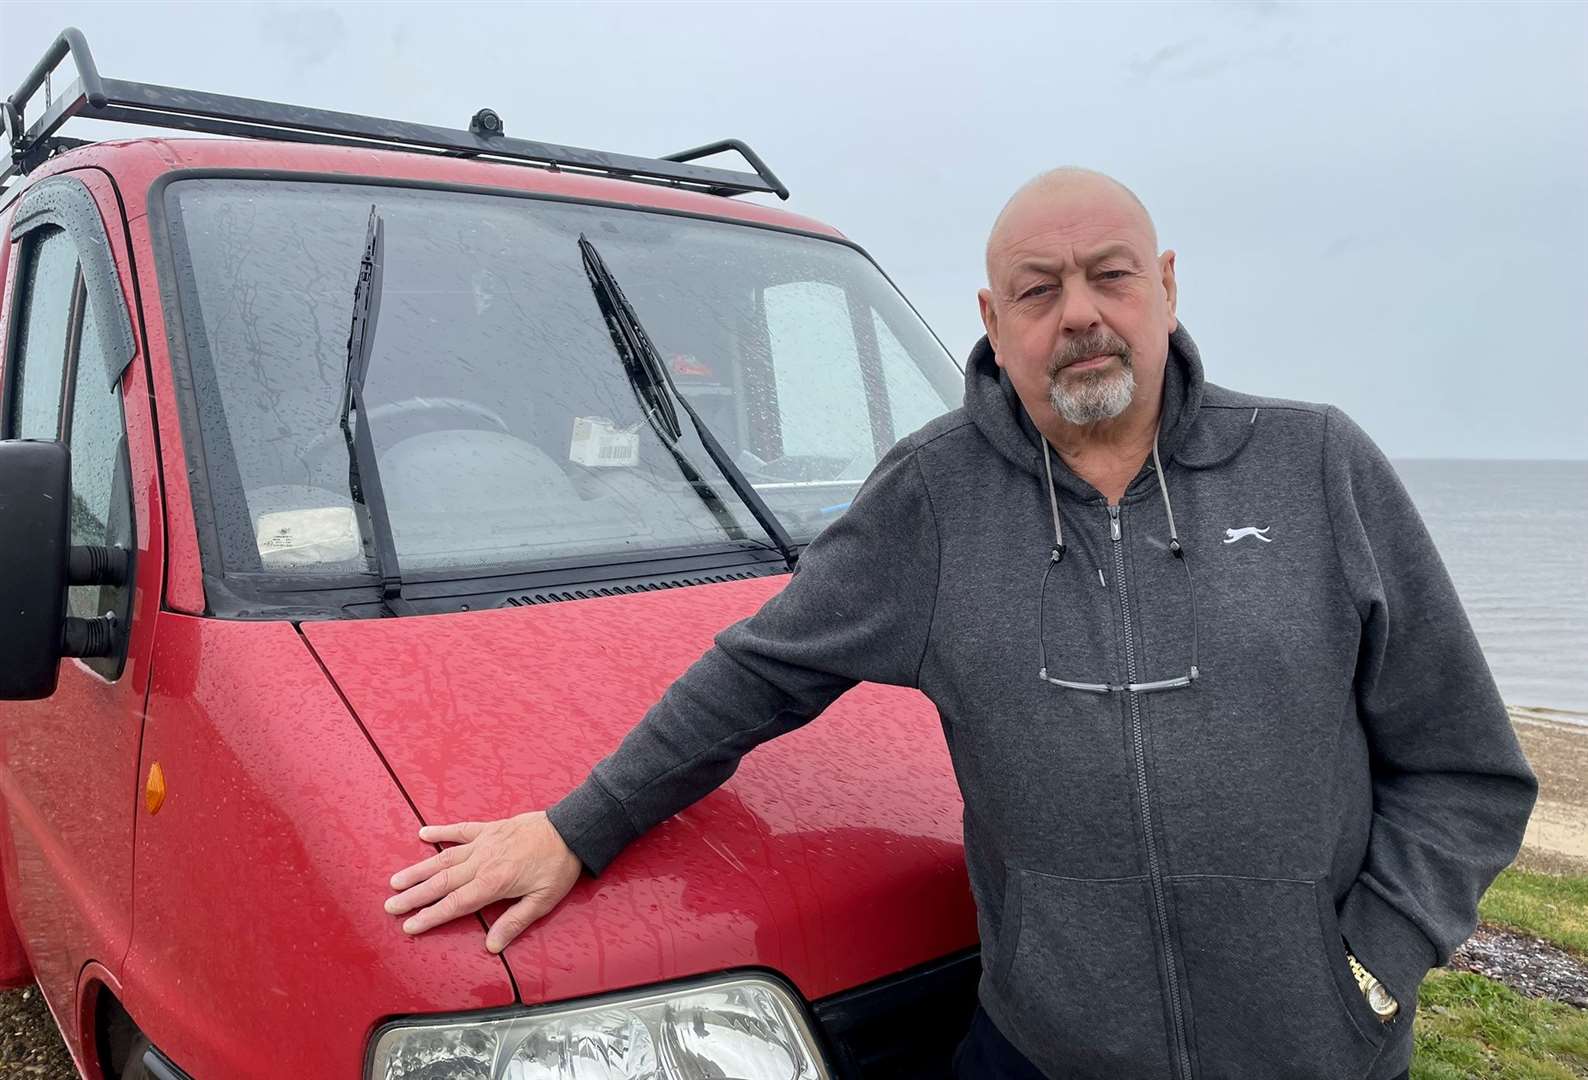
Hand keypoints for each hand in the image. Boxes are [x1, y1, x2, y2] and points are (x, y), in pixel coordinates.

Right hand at [385, 811, 583, 952]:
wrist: (571, 830)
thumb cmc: (558, 867)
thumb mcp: (543, 901)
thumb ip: (515, 922)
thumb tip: (492, 945)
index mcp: (495, 882)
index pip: (455, 904)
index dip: (431, 916)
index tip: (410, 926)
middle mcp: (483, 861)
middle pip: (441, 882)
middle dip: (414, 896)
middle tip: (390, 906)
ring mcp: (484, 842)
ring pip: (444, 858)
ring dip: (418, 869)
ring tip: (396, 880)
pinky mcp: (490, 829)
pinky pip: (460, 830)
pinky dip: (441, 831)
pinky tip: (423, 834)